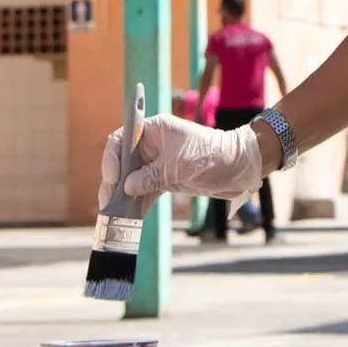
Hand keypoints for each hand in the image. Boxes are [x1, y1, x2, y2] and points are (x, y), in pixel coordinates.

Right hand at [98, 114, 263, 209]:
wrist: (240, 167)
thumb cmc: (211, 156)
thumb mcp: (178, 166)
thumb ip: (150, 176)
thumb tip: (127, 187)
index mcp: (154, 129)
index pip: (122, 139)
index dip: (112, 158)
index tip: (112, 178)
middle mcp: (152, 145)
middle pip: (123, 162)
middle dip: (114, 182)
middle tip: (107, 202)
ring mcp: (158, 163)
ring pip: (132, 179)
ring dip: (123, 196)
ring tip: (114, 214)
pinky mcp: (166, 179)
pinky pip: (145, 191)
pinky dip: (137, 203)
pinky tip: (129, 217)